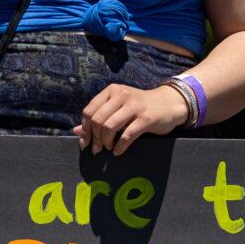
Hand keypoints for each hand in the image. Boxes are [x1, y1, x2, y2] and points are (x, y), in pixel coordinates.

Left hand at [74, 84, 189, 156]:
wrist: (168, 104)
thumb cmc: (139, 107)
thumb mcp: (117, 108)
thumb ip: (98, 117)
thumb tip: (76, 131)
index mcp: (111, 91)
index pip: (89, 111)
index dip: (85, 129)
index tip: (85, 143)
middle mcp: (121, 95)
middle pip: (98, 120)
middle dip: (95, 138)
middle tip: (97, 150)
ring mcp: (134, 106)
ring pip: (110, 127)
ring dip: (106, 142)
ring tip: (109, 149)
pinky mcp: (145, 118)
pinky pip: (127, 135)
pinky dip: (119, 147)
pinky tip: (118, 151)